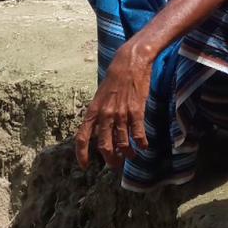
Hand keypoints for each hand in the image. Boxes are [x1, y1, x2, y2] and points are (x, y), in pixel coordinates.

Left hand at [74, 42, 151, 168]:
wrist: (130, 62)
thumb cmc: (115, 78)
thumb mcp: (101, 96)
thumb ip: (99, 113)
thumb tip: (101, 130)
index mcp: (93, 110)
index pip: (82, 138)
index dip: (82, 154)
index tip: (86, 165)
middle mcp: (105, 114)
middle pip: (104, 145)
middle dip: (110, 159)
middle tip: (116, 164)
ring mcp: (121, 113)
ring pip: (122, 142)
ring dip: (127, 153)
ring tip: (131, 155)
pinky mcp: (136, 110)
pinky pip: (138, 133)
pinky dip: (141, 142)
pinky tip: (144, 146)